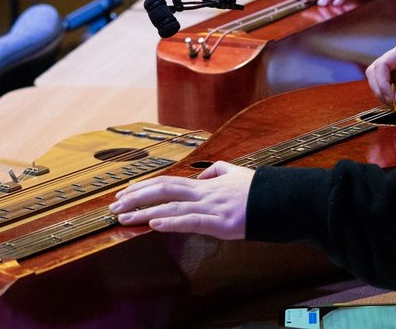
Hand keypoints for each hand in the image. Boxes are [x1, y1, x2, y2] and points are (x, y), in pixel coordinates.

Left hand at [109, 161, 253, 239]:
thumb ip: (216, 172)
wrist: (281, 201)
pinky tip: (154, 223)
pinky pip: (191, 221)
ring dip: (144, 212)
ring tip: (124, 218)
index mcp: (206, 184)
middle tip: (113, 207)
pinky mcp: (221, 223)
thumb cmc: (259, 190)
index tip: (124, 193)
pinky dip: (171, 222)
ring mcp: (211, 207)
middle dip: (135, 199)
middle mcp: (204, 193)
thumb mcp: (236, 173)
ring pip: (171, 206)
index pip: (167, 182)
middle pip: (163, 190)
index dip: (143, 187)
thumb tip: (201, 175)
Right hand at [366, 40, 395, 105]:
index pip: (382, 64)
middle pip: (374, 69)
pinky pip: (383, 81)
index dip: (381, 82)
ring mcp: (395, 64)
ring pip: (376, 75)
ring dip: (380, 90)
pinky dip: (385, 91)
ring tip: (392, 102)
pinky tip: (394, 99)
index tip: (389, 98)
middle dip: (378, 87)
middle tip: (390, 102)